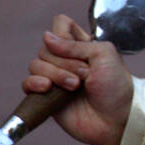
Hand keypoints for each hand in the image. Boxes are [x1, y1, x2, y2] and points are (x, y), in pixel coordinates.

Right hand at [22, 14, 133, 144]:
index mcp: (81, 45)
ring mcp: (55, 78)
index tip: (76, 47)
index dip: (64, 34)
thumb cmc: (117, 87)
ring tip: (74, 87)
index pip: (60, 25)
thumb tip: (47, 37)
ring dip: (55, 74)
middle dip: (64, 62)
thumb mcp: (104, 55)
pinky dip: (34, 83)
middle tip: (85, 75)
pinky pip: (27, 83)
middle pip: (46, 47)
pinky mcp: (46, 96)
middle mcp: (65, 59)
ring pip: (36, 65)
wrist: (116, 119)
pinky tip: (48, 88)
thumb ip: (75, 44)